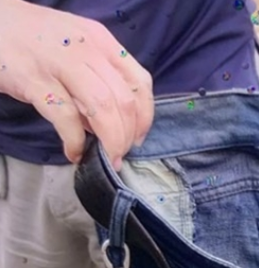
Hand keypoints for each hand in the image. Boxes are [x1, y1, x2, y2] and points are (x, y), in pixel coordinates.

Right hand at [0, 0, 153, 168]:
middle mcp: (86, 48)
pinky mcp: (33, 78)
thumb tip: (113, 124)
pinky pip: (66, 117)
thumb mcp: (76, 49)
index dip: (145, 117)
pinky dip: (75, 141)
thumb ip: (98, 81)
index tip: (138, 138)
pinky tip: (74, 151)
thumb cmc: (35, 39)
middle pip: (124, 101)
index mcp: (101, 41)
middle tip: (119, 155)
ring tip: (106, 157)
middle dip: (127, 136)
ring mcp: (59, 62)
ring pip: (102, 108)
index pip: (139, 82)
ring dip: (110, 140)